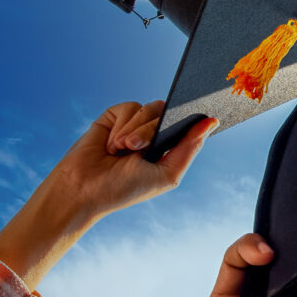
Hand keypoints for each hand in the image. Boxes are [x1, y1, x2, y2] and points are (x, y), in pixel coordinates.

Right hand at [48, 100, 214, 218]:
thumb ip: (189, 148)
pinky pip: (129, 107)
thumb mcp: (166, 174)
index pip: (189, 125)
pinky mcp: (115, 117)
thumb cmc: (125, 189)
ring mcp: (134, 125)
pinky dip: (121, 125)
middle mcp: (154, 134)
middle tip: (136, 148)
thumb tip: (212, 122)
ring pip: (150, 108)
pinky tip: (111, 143)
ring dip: (136, 129)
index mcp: (170, 149)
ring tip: (122, 149)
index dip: (195, 117)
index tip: (203, 114)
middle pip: (169, 114)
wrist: (84, 189)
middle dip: (152, 130)